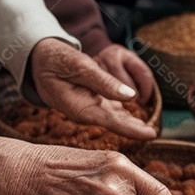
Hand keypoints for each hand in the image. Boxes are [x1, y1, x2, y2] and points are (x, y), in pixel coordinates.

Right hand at [29, 38, 155, 140]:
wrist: (37, 59)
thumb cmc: (56, 60)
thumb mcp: (80, 65)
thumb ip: (104, 82)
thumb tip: (130, 97)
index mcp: (81, 109)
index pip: (112, 122)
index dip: (133, 130)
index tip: (152, 135)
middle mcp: (85, 113)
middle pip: (116, 124)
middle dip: (136, 130)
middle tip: (158, 133)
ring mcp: (87, 109)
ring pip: (114, 119)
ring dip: (132, 124)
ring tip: (150, 129)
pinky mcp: (89, 103)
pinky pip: (110, 111)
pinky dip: (124, 115)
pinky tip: (137, 119)